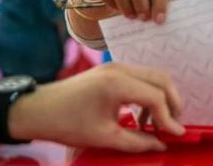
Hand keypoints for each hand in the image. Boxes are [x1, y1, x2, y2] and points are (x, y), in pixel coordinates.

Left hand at [9, 63, 184, 151]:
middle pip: (161, 79)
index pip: (156, 96)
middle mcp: (121, 69)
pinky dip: (149, 94)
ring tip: (158, 124)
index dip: (169, 117)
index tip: (176, 135)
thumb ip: (137, 142)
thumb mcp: (103, 137)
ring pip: (153, 76)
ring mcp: (117, 66)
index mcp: (117, 83)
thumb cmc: (66, 124)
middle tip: (174, 125)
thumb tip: (161, 145)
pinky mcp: (112, 70)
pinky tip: (142, 116)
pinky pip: (141, 78)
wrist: (35, 109)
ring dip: (162, 97)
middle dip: (173, 102)